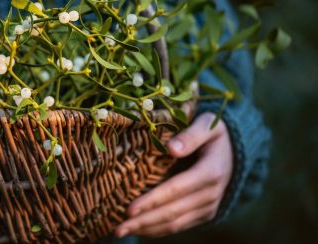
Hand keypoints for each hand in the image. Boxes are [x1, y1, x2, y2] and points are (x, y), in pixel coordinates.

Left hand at [114, 112, 232, 237]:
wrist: (238, 151)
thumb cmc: (214, 134)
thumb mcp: (208, 125)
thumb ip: (191, 135)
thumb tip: (172, 148)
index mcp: (210, 172)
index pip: (175, 189)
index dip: (152, 201)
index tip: (129, 209)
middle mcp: (210, 194)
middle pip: (172, 212)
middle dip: (143, 222)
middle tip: (117, 228)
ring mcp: (208, 207)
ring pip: (175, 224)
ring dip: (147, 229)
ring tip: (121, 231)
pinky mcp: (204, 213)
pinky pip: (180, 225)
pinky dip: (158, 230)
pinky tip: (139, 230)